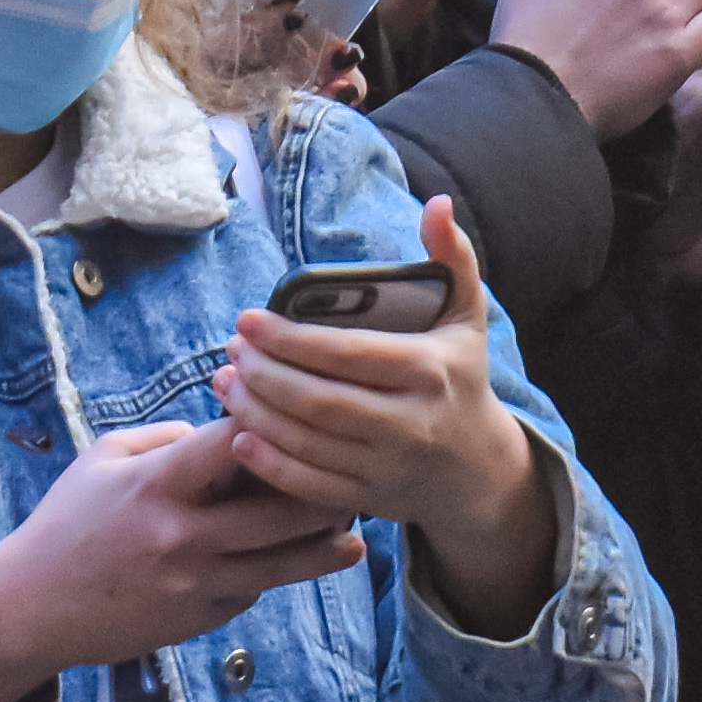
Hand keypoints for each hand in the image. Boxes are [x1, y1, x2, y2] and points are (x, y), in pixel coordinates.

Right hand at [0, 418, 366, 701]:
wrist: (33, 607)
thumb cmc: (70, 522)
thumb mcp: (104, 458)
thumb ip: (168, 438)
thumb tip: (230, 429)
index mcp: (158, 485)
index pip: (234, 444)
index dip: (274, 425)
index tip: (303, 412)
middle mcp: (182, 535)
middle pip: (280, 513)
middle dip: (323, 494)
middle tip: (355, 478)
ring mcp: (195, 582)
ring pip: (282, 563)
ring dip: (324, 547)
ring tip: (355, 534)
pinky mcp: (200, 618)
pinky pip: (253, 590)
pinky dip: (275, 573)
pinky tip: (299, 561)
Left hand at [218, 199, 549, 616]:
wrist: (479, 470)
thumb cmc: (461, 380)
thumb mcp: (467, 318)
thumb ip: (453, 258)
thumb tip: (437, 203)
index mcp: (429, 371)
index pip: (347, 353)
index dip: (289, 339)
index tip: (246, 320)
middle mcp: (410, 423)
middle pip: (319, 401)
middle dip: (264, 376)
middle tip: (229, 351)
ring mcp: (389, 467)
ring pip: (308, 443)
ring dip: (255, 414)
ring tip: (223, 383)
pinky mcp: (370, 498)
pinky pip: (309, 485)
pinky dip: (269, 464)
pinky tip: (238, 437)